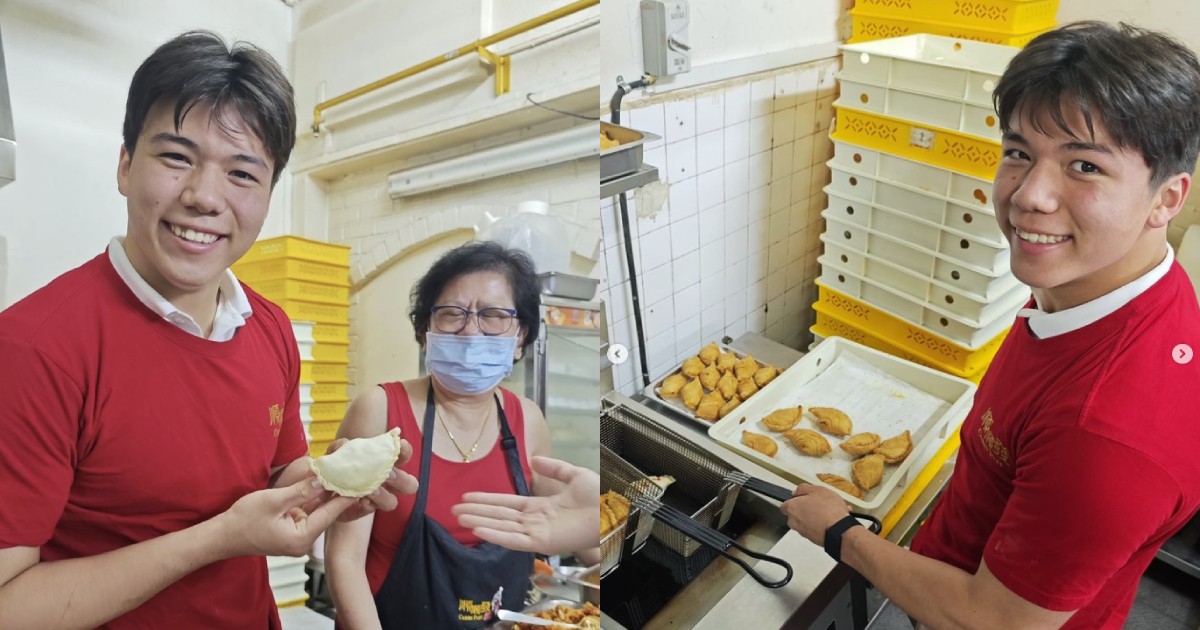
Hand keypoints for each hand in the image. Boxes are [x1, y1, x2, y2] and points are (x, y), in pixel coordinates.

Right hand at [220, 477, 356, 556]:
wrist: (222, 536)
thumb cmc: (242, 520)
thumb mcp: (273, 501)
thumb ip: (300, 491)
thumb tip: (323, 479)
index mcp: (301, 538)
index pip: (330, 513)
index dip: (345, 495)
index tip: (361, 480)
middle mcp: (303, 541)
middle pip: (327, 513)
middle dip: (338, 492)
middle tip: (354, 473)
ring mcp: (298, 537)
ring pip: (318, 511)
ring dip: (327, 494)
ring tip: (343, 474)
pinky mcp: (291, 531)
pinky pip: (307, 512)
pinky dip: (314, 498)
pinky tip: (323, 483)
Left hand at [322, 437, 419, 522]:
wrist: (321, 487)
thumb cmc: (336, 465)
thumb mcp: (335, 451)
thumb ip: (341, 446)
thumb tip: (346, 445)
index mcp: (385, 462)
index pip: (403, 456)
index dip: (405, 451)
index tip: (400, 445)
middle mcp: (386, 481)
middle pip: (410, 485)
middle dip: (402, 480)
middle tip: (389, 474)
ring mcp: (377, 498)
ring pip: (392, 502)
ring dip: (384, 495)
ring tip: (371, 490)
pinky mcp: (363, 510)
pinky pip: (371, 510)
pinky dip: (367, 505)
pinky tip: (359, 500)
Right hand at [451, 456, 598, 555]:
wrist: (611, 511)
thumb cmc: (597, 498)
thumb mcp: (573, 475)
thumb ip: (554, 468)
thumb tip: (534, 459)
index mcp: (540, 507)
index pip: (507, 503)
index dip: (487, 499)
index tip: (468, 496)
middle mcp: (534, 521)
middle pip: (499, 515)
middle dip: (477, 511)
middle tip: (454, 509)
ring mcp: (536, 532)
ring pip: (502, 527)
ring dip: (480, 521)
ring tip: (459, 517)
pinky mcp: (541, 543)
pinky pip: (514, 539)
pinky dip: (496, 534)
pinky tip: (479, 529)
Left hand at [780, 484, 852, 545]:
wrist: (839, 531)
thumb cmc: (828, 511)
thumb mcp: (817, 490)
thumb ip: (803, 488)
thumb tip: (797, 491)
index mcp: (792, 508)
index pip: (785, 505)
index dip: (795, 500)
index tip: (803, 497)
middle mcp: (794, 522)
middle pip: (797, 514)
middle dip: (807, 509)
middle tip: (819, 503)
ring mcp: (803, 532)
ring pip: (808, 522)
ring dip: (817, 517)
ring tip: (832, 511)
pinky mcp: (813, 539)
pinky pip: (816, 529)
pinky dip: (823, 525)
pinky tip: (835, 519)